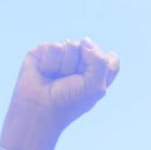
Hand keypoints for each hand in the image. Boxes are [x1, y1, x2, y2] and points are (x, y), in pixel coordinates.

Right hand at [0, 38, 120, 149]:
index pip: (110, 58)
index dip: (102, 66)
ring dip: (64, 66)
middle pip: (90, 47)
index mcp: (97, 72)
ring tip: (56, 79)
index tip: (90, 82)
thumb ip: (100, 61)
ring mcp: (62, 55)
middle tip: (70, 82)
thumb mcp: (95, 86)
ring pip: (71, 44)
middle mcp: (80, 62)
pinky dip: (50, 63)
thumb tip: (85, 40)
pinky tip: (45, 73)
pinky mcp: (44, 51)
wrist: (40, 109)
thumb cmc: (69, 103)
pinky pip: (54, 47)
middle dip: (80, 66)